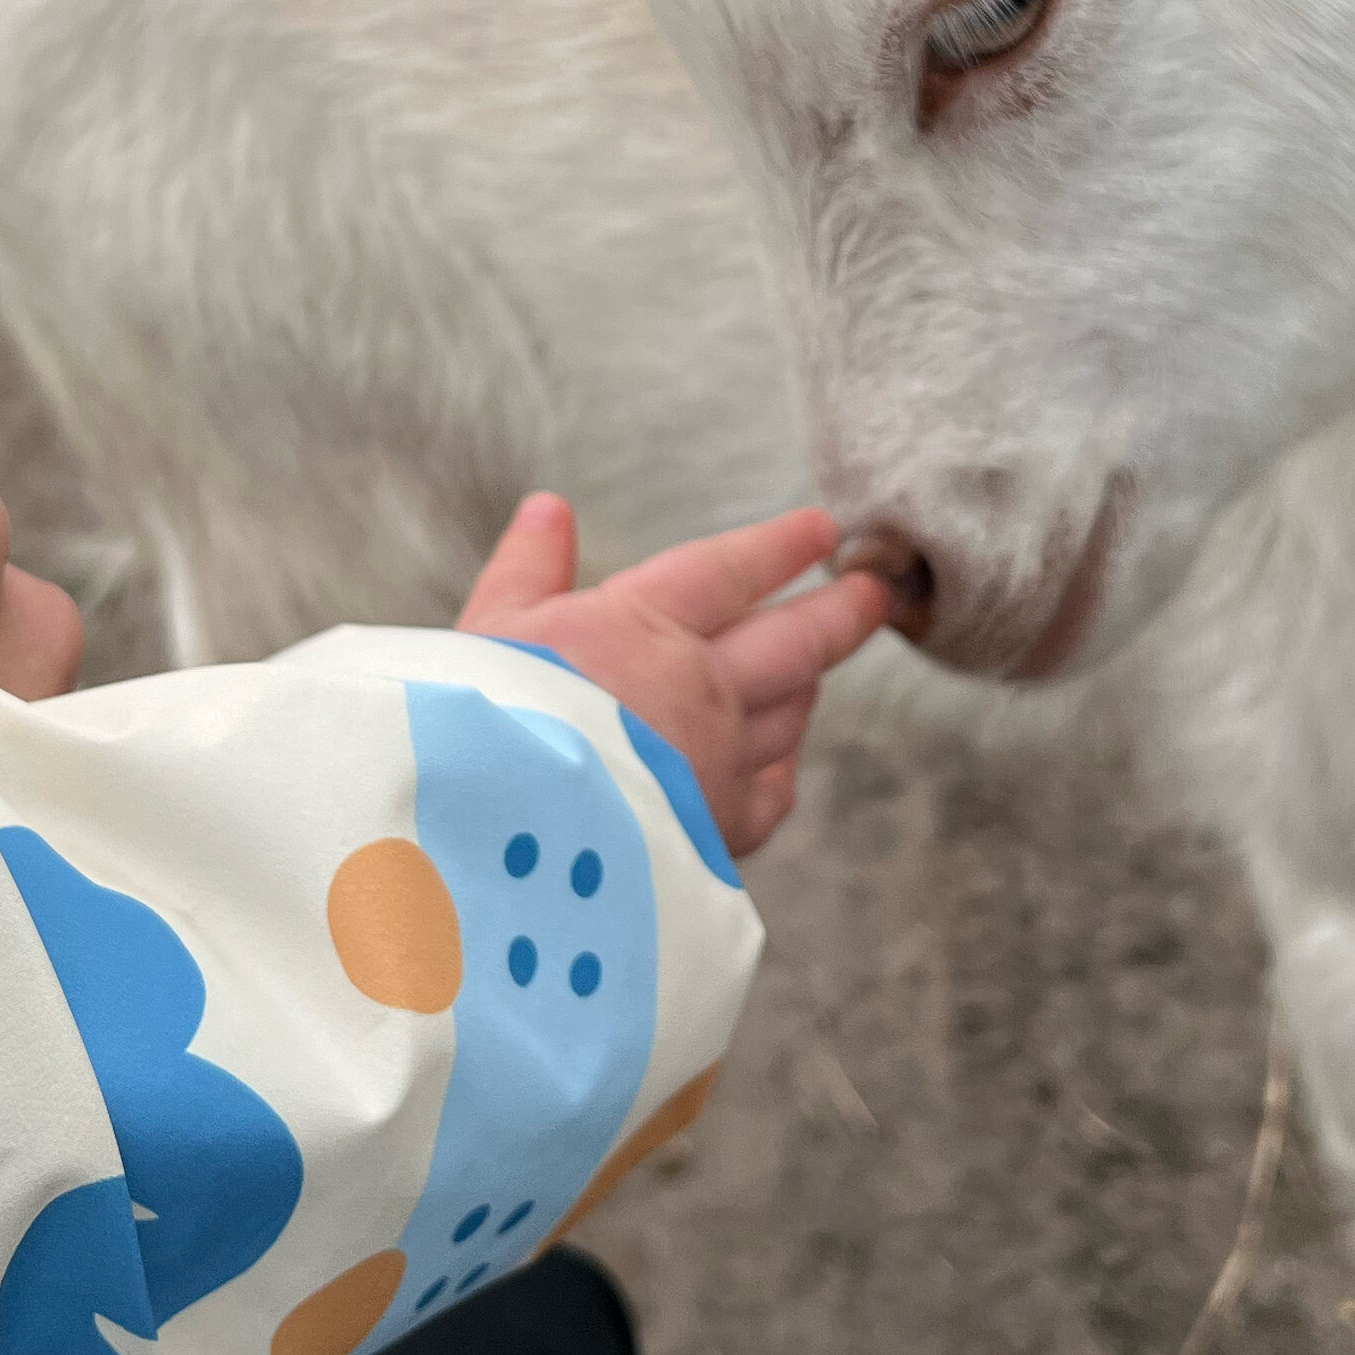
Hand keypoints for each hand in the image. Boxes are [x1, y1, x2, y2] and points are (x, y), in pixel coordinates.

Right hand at [456, 496, 888, 859]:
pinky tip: (777, 760)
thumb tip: (549, 508)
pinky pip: (774, 789)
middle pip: (796, 640)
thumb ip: (528, 569)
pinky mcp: (718, 832)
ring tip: (814, 668)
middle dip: (842, 610)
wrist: (497, 846)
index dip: (778, 546)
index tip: (819, 529)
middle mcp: (700, 689)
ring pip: (790, 712)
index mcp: (645, 627)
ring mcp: (718, 762)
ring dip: (807, 683)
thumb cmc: (480, 727)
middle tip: (874, 591)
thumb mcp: (490, 631)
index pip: (730, 571)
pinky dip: (781, 765)